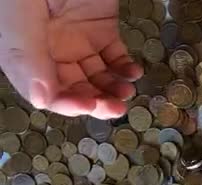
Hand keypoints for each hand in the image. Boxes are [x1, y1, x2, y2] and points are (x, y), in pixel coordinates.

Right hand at [0, 0, 141, 117]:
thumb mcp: (21, 10)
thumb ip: (26, 52)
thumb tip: (41, 100)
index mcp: (21, 48)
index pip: (43, 90)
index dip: (66, 104)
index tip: (88, 106)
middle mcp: (47, 48)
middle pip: (71, 88)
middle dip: (93, 101)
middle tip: (115, 107)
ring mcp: (74, 38)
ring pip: (94, 77)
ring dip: (111, 90)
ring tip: (125, 92)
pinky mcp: (101, 27)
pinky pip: (113, 56)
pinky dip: (124, 68)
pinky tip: (132, 72)